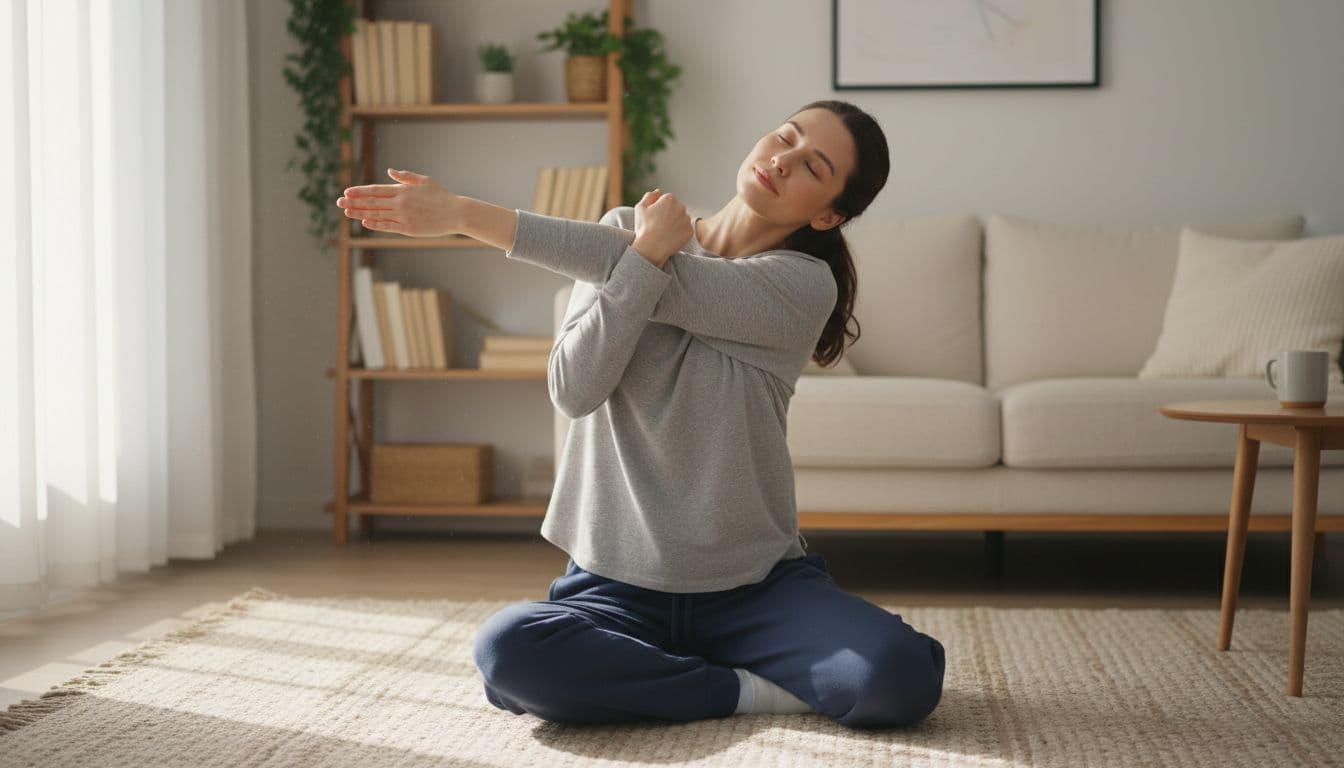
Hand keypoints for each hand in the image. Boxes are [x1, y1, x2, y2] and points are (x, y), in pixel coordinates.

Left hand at [335, 168, 460, 236]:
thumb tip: (389, 172)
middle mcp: (400, 202)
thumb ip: (405, 177)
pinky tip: (365, 222)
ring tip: (346, 212)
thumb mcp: (424, 181)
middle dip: (354, 202)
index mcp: (402, 190)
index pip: (375, 190)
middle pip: (372, 202)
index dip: (360, 191)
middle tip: (339, 202)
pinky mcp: (408, 229)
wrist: (456, 213)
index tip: (347, 191)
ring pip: (376, 214)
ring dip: (360, 213)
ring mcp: (403, 216)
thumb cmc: (441, 196)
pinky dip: (375, 224)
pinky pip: (388, 226)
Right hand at [632, 189, 691, 267]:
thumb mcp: (640, 208)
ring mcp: (687, 219)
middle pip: (676, 208)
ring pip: (682, 219)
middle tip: (660, 225)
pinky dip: (680, 233)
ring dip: (676, 223)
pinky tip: (670, 237)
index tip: (655, 217)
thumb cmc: (644, 227)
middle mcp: (681, 206)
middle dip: (670, 214)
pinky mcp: (690, 231)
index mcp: (669, 198)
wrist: (651, 247)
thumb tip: (658, 191)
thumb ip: (649, 196)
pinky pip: (686, 230)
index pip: (667, 200)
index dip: (660, 208)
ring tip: (665, 232)